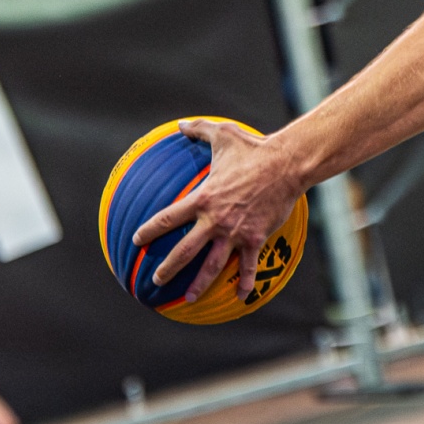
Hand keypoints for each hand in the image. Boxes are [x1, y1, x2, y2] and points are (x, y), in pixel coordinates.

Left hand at [132, 119, 305, 303]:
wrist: (286, 165)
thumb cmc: (253, 149)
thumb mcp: (223, 134)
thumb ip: (199, 129)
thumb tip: (181, 124)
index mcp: (203, 198)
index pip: (168, 218)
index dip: (150, 230)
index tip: (138, 240)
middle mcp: (215, 220)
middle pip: (184, 250)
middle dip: (167, 267)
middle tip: (155, 280)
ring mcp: (235, 232)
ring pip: (212, 264)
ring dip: (199, 284)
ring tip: (188, 299)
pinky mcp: (255, 238)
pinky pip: (248, 265)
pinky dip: (244, 282)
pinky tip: (239, 296)